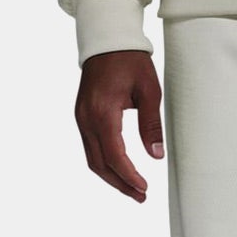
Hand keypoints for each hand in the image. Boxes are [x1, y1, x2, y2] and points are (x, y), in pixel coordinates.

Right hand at [74, 48, 162, 200]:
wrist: (106, 40)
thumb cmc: (130, 61)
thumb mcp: (148, 91)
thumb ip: (150, 124)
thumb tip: (155, 155)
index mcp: (103, 113)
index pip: (115, 156)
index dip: (129, 176)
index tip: (144, 188)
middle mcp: (86, 119)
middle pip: (99, 164)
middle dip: (119, 184)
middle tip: (140, 196)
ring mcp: (80, 118)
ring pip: (92, 158)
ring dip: (111, 176)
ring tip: (132, 188)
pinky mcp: (81, 115)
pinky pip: (89, 147)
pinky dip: (104, 162)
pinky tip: (119, 168)